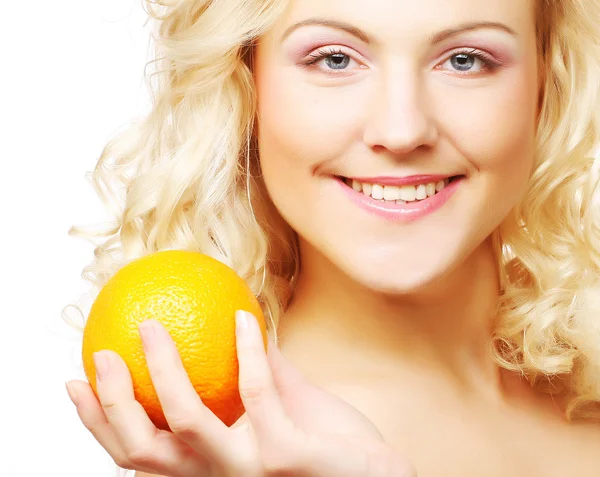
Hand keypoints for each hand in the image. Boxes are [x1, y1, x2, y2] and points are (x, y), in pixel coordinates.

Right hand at [66, 311, 415, 476]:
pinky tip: (244, 317)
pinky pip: (257, 390)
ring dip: (162, 369)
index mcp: (211, 470)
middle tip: (99, 355)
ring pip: (184, 421)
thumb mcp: (286, 414)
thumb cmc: (334, 449)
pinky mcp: (285, 456)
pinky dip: (246, 349)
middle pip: (142, 451)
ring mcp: (249, 471)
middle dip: (110, 405)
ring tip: (151, 325)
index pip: (140, 455)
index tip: (76, 383)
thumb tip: (239, 332)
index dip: (100, 425)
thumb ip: (263, 380)